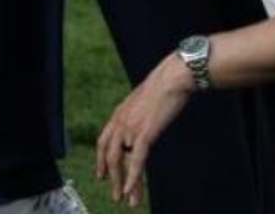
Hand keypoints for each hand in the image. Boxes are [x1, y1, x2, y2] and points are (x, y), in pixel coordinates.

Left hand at [94, 55, 192, 206]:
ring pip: (120, 161)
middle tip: (116, 194)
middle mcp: (120, 121)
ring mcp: (130, 127)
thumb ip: (139, 113)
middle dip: (112, 177)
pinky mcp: (144, 133)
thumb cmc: (164, 86)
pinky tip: (132, 189)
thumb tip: (143, 121)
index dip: (101, 159)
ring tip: (125, 198)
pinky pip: (135, 161)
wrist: (173, 77)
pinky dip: (133, 178)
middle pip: (109, 155)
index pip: (104, 140)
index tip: (102, 174)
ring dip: (122, 182)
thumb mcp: (144, 100)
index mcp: (120, 113)